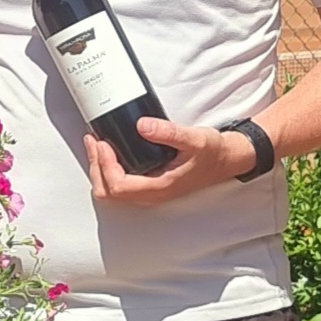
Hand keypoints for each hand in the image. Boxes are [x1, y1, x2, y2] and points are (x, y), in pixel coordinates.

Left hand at [83, 117, 257, 206]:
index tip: (102, 142)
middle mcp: (152, 194)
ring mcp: (150, 192)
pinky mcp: (150, 184)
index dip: (104, 165)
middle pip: (109, 192)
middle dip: (96, 167)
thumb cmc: (213, 153)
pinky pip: (120, 184)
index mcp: (159, 187)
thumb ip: (168, 133)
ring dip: (100, 169)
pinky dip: (108, 169)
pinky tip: (110, 151)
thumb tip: (142, 126)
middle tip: (93, 141)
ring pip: (112, 191)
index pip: (118, 186)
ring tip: (96, 144)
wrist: (227, 160)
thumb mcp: (194, 138)